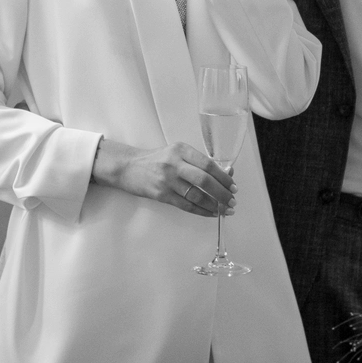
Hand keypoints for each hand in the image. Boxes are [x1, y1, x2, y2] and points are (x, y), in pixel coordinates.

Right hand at [91, 139, 234, 216]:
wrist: (128, 167)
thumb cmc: (155, 160)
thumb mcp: (176, 153)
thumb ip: (197, 162)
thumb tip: (225, 173)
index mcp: (181, 150)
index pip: (208, 164)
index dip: (223, 177)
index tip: (233, 186)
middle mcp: (174, 163)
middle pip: (204, 179)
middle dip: (222, 192)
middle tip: (232, 200)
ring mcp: (167, 180)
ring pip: (197, 195)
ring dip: (214, 205)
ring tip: (225, 210)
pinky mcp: (161, 194)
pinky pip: (186, 205)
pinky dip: (201, 210)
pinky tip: (210, 213)